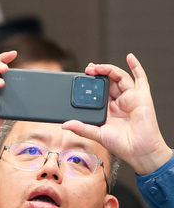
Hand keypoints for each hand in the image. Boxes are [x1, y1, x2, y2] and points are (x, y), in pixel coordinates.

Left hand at [66, 54, 172, 175]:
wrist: (139, 150)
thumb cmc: (120, 144)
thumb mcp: (97, 135)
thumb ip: (82, 128)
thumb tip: (65, 124)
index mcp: (107, 109)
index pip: (96, 92)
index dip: (89, 84)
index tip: (80, 78)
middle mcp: (118, 101)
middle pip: (107, 82)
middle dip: (97, 74)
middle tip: (86, 69)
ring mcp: (130, 98)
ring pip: (119, 78)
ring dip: (108, 70)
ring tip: (97, 66)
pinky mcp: (142, 96)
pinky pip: (141, 78)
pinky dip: (136, 66)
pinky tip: (130, 57)